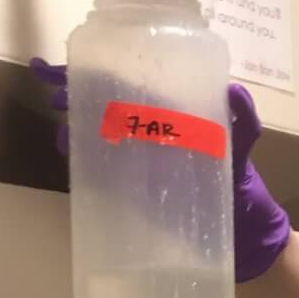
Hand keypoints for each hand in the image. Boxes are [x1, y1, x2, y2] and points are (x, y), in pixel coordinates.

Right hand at [30, 59, 291, 281]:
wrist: (241, 236)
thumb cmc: (243, 187)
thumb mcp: (244, 148)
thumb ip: (244, 121)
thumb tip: (233, 89)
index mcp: (174, 113)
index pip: (132, 80)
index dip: (102, 68)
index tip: (73, 62)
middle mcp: (151, 131)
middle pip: (105, 100)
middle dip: (75, 90)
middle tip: (54, 91)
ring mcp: (139, 159)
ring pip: (97, 130)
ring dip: (74, 120)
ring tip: (59, 119)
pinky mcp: (132, 188)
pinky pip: (99, 167)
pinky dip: (80, 156)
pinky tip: (68, 149)